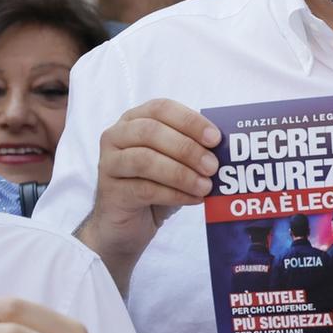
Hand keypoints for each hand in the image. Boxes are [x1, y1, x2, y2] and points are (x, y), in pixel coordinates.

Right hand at [79, 99, 220, 290]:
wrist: (128, 224)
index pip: (162, 108)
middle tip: (213, 166)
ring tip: (206, 186)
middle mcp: (116, 136)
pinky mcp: (111, 192)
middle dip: (187, 148)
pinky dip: (174, 194)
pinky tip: (194, 199)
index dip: (190, 121)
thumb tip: (223, 148)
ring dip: (181, 173)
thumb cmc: (156, 185)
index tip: (215, 138)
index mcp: (135, 119)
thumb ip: (193, 149)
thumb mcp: (176, 162)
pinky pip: (144, 189)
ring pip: (145, 160)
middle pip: (151, 132)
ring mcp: (109, 163)